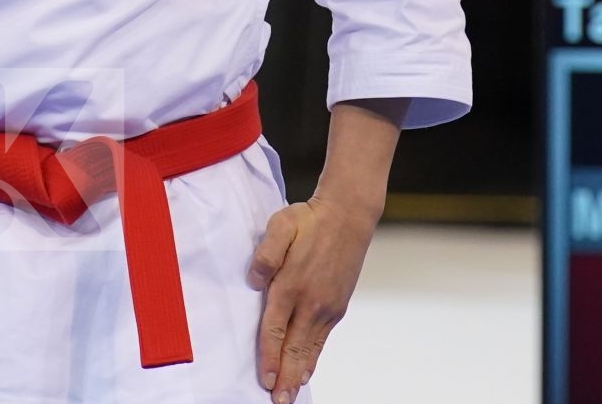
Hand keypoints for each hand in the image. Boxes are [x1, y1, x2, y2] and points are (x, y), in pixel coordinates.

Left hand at [247, 194, 377, 401]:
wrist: (348, 216)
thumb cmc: (309, 219)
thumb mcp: (280, 225)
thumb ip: (265, 254)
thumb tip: (253, 281)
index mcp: (292, 284)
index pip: (275, 329)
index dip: (269, 356)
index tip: (264, 380)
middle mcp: (311, 302)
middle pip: (294, 347)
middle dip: (285, 377)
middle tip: (278, 401)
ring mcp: (327, 307)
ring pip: (310, 348)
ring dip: (299, 373)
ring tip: (292, 394)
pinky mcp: (338, 306)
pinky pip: (322, 339)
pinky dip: (313, 357)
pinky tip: (307, 369)